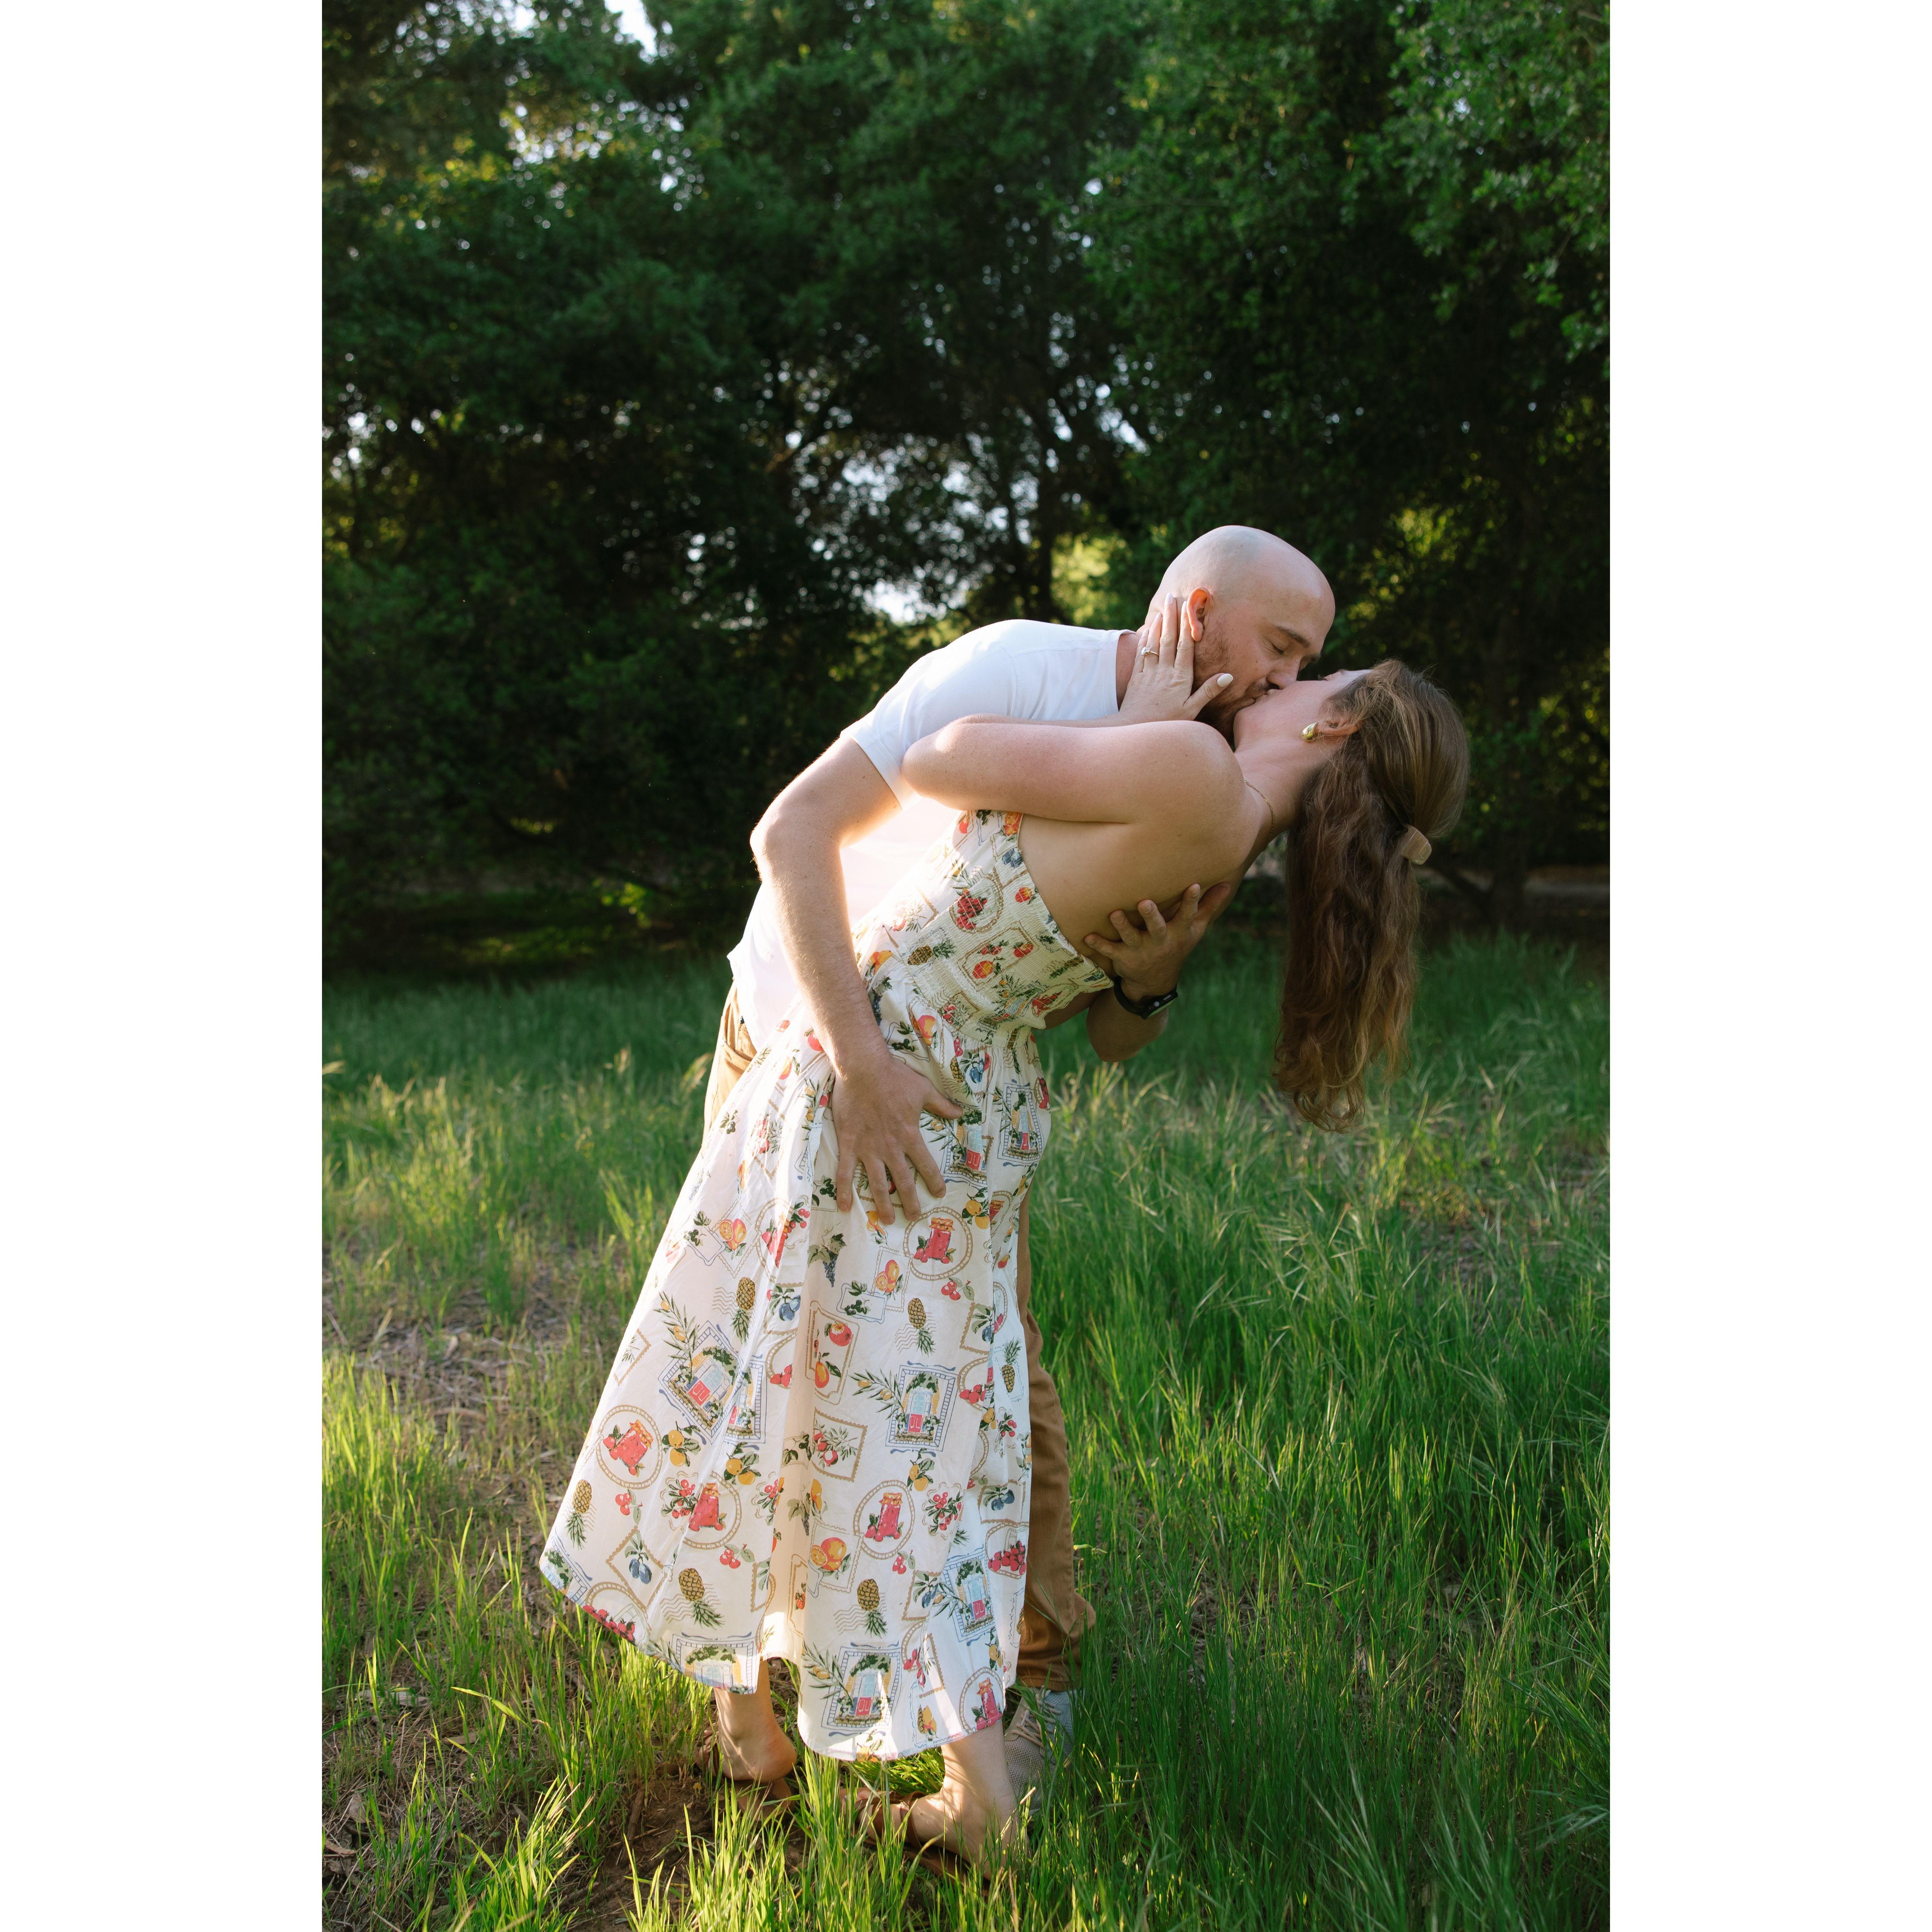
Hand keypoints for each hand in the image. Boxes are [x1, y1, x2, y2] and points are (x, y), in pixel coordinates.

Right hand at [826, 1047, 963, 1221]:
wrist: (863, 1068)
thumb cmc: (894, 1077)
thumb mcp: (924, 1090)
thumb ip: (942, 1105)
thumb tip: (962, 1113)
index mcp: (910, 1135)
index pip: (926, 1164)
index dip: (934, 1181)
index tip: (939, 1192)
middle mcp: (891, 1147)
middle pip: (903, 1182)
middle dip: (910, 1202)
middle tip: (914, 1217)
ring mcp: (868, 1148)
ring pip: (877, 1183)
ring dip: (883, 1204)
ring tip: (888, 1220)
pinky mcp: (849, 1144)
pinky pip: (845, 1172)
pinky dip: (844, 1191)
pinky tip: (844, 1207)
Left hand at [1083, 881, 1235, 1001]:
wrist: (1155, 981)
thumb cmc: (1176, 945)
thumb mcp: (1195, 930)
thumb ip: (1209, 906)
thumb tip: (1227, 884)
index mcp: (1178, 932)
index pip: (1187, 915)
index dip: (1191, 902)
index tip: (1194, 885)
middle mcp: (1160, 941)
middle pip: (1157, 927)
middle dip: (1151, 916)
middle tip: (1145, 902)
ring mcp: (1141, 950)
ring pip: (1131, 937)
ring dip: (1122, 926)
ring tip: (1114, 913)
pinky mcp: (1123, 957)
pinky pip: (1109, 950)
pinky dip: (1099, 944)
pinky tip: (1087, 936)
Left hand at [1116, 594, 1232, 725]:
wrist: (1136, 731)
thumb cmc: (1168, 723)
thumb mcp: (1192, 710)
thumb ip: (1209, 691)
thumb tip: (1228, 676)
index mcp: (1180, 678)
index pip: (1185, 647)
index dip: (1187, 627)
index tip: (1188, 608)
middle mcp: (1164, 671)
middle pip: (1168, 639)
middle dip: (1171, 617)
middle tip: (1171, 597)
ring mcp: (1148, 673)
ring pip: (1154, 643)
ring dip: (1158, 624)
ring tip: (1162, 607)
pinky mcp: (1136, 678)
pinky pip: (1141, 653)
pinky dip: (1145, 639)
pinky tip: (1147, 629)